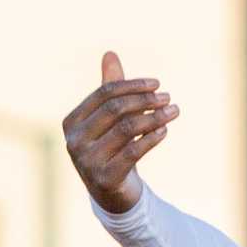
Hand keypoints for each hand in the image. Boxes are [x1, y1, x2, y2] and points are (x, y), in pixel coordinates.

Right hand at [62, 51, 177, 214]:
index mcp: (72, 122)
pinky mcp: (104, 178)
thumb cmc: (111, 148)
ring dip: (155, 117)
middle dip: (145, 100)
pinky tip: (164, 130)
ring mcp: (87, 161)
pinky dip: (152, 138)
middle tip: (168, 97)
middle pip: (115, 109)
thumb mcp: (109, 118)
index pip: (104, 93)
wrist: (111, 193)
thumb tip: (110, 54)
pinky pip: (133, 151)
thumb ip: (110, 88)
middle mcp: (74, 141)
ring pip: (127, 129)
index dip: (133, 86)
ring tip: (174, 111)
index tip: (157, 84)